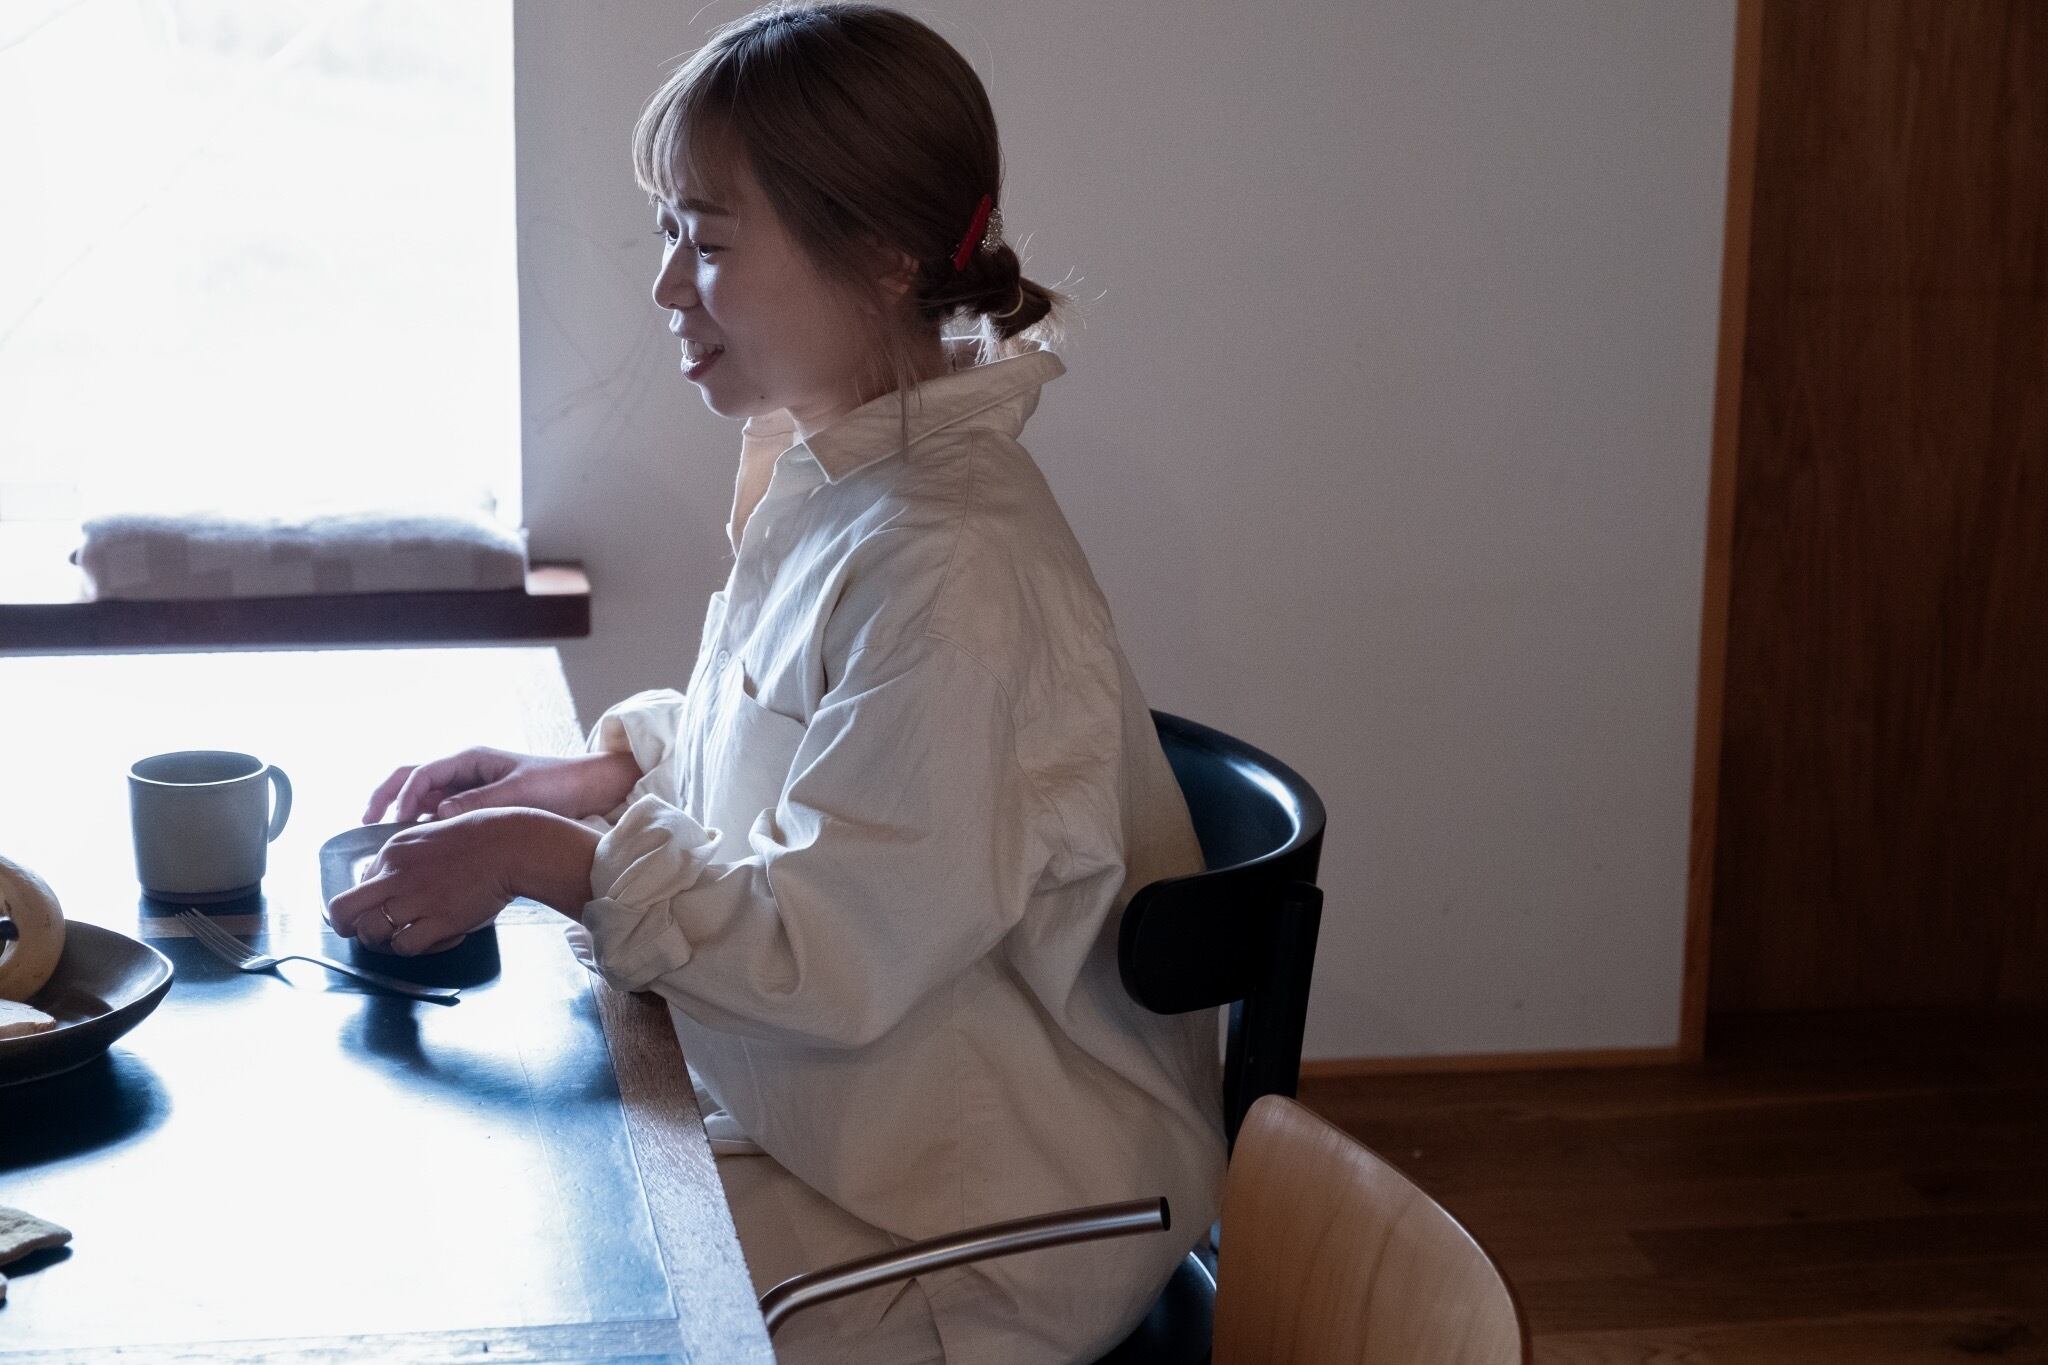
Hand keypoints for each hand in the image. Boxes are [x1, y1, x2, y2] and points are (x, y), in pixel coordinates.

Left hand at [325, 809, 599, 954]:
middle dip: (351, 928)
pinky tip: (439, 939)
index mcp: (392, 851)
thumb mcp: (431, 835)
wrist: (513, 846)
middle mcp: (395, 874)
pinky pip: (405, 946)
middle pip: (343, 912)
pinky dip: (418, 949)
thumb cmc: (482, 838)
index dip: (369, 905)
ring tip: (410, 937)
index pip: (356, 886)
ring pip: (370, 934)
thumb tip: (388, 882)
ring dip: (384, 942)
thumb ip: (405, 859)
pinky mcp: (439, 919)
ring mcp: (416, 898)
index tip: (389, 910)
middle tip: (374, 934)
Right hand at [363, 747, 640, 824]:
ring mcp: (470, 790)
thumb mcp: (519, 793)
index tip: (396, 822)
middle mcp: (465, 772)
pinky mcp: (478, 809)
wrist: (590, 790)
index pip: (422, 773)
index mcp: (471, 760)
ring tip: (388, 843)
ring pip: (424, 800)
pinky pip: (442, 816)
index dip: (403, 796)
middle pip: (412, 780)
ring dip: (404, 817)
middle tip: (367, 824)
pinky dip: (426, 829)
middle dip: (387, 798)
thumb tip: (438, 815)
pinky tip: (422, 850)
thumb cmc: (558, 785)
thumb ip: (478, 802)